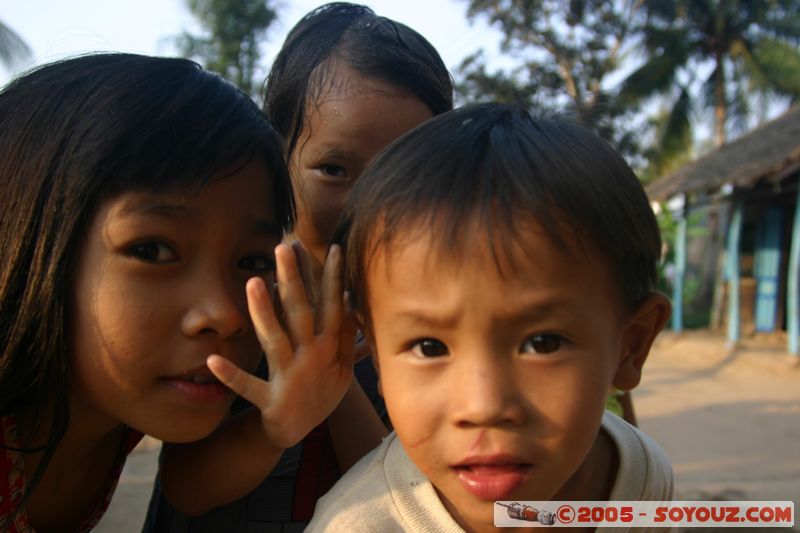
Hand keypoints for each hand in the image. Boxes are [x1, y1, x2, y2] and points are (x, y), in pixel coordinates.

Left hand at [206, 243, 355, 448]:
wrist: (298, 432)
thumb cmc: (320, 391)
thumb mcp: (343, 365)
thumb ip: (345, 334)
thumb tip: (350, 298)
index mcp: (327, 347)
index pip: (331, 306)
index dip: (334, 277)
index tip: (335, 247)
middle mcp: (309, 358)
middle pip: (300, 313)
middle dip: (293, 279)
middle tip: (284, 246)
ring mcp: (288, 378)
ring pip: (275, 340)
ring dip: (264, 313)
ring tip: (254, 281)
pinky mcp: (268, 400)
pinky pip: (247, 387)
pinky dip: (231, 376)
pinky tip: (211, 360)